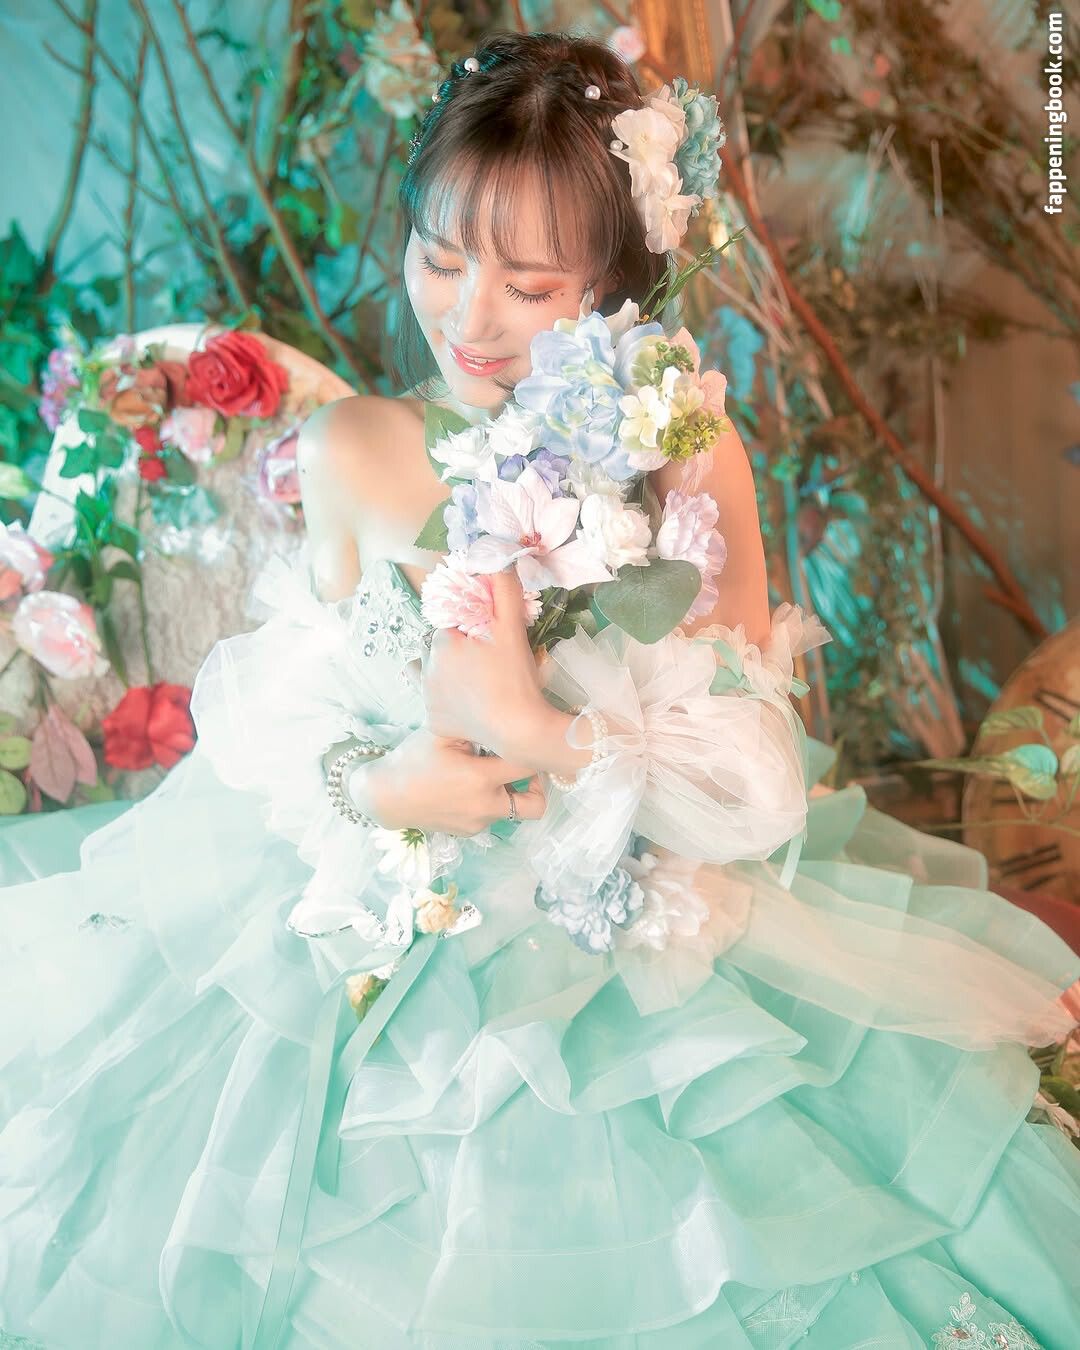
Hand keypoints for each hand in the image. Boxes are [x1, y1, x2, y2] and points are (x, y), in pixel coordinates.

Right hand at [349, 726, 545, 834]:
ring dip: (508, 791)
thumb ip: (476, 724)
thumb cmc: (412, 759)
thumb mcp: (442, 733)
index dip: (535, 752)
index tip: (528, 741)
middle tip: (523, 769)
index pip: (529, 766)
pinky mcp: (469, 832)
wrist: (385, 796)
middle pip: (536, 805)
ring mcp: (478, 823)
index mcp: (479, 778)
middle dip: (538, 787)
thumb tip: (507, 707)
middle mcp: (484, 805)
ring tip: (487, 772)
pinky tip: (468, 785)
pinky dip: (489, 801)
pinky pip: (492, 816)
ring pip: (512, 808)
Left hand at [421, 570, 549, 759]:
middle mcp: (426, 669)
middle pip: (436, 645)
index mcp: (441, 642)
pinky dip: (444, 698)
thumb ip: (503, 586)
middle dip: (454, 646)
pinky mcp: (433, 722)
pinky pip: (432, 701)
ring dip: (441, 669)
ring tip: (470, 677)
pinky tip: (465, 699)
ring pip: (426, 671)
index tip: (487, 640)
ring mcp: (427, 698)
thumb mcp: (512, 626)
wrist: (520, 730)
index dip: (468, 628)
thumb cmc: (516, 678)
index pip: (449, 622)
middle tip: (484, 659)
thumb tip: (494, 551)